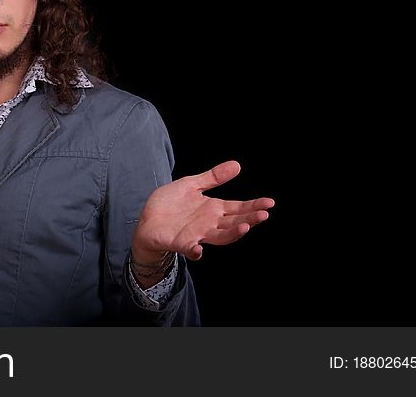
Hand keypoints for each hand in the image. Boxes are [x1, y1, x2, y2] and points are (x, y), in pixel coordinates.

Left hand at [132, 161, 273, 261]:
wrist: (146, 220)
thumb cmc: (170, 204)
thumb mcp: (191, 185)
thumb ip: (213, 177)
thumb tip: (237, 165)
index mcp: (213, 209)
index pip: (238, 208)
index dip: (253, 206)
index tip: (269, 203)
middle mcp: (209, 224)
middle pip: (234, 222)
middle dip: (250, 219)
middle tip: (264, 214)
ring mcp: (196, 234)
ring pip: (219, 237)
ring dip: (232, 234)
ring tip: (245, 226)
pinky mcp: (180, 242)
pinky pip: (189, 249)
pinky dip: (195, 251)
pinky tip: (199, 250)